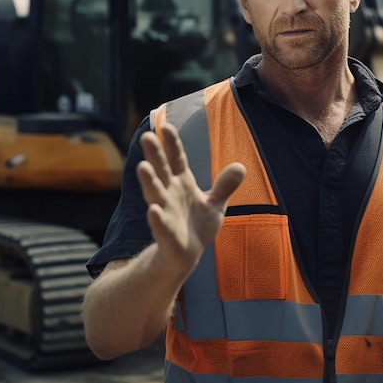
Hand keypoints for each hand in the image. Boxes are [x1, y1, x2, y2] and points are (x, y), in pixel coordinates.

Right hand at [136, 123, 245, 273]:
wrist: (186, 256)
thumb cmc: (197, 225)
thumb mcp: (215, 204)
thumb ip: (225, 186)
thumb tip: (240, 166)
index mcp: (181, 183)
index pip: (177, 159)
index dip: (172, 144)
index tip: (166, 126)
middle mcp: (170, 194)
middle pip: (162, 171)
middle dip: (155, 155)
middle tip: (146, 136)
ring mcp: (166, 213)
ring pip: (156, 194)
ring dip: (149, 181)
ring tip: (142, 167)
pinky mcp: (167, 235)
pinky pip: (161, 226)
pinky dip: (157, 219)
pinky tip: (153, 211)